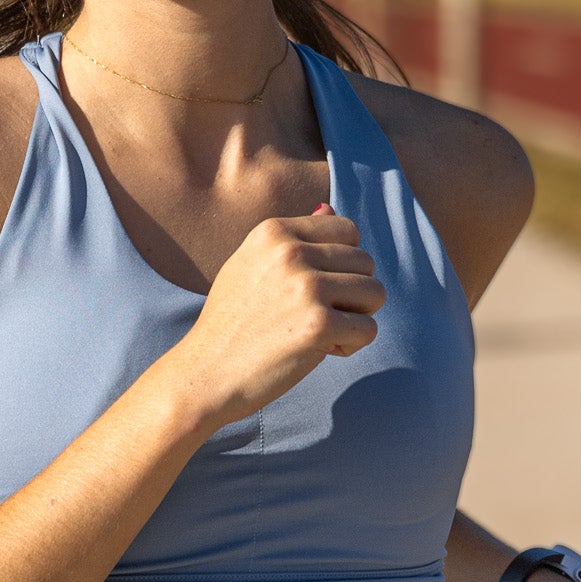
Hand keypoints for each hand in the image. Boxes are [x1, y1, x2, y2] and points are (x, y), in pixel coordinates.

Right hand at [169, 204, 384, 432]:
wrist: (205, 373)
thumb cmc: (231, 322)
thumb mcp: (251, 265)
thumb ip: (291, 239)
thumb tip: (329, 208)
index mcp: (274, 231)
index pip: (347, 230)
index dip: (341, 263)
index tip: (315, 288)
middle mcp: (291, 252)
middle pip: (365, 262)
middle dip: (351, 293)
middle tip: (314, 316)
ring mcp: (306, 287)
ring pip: (375, 293)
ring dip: (356, 318)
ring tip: (320, 331)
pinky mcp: (319, 325)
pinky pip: (369, 330)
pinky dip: (351, 345)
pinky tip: (319, 350)